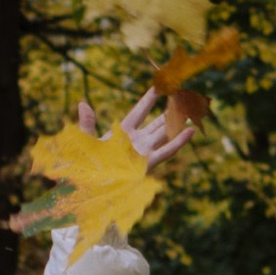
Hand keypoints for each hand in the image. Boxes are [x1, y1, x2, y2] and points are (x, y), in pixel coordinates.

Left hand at [77, 90, 198, 179]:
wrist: (87, 188)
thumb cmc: (84, 167)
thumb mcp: (85, 141)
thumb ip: (87, 123)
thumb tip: (82, 104)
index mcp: (121, 132)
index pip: (140, 111)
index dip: (150, 99)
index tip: (159, 86)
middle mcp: (136, 141)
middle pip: (157, 122)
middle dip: (171, 111)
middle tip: (184, 98)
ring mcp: (143, 152)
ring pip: (165, 134)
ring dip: (178, 123)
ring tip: (192, 111)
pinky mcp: (146, 164)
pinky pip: (166, 152)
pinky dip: (179, 142)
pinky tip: (190, 131)